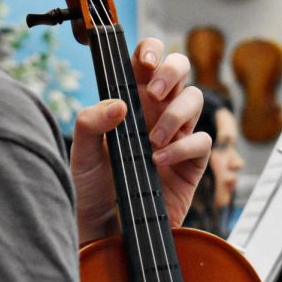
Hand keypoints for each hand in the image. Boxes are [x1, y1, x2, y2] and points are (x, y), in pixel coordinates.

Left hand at [71, 38, 209, 244]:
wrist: (104, 231)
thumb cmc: (90, 187)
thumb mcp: (80, 154)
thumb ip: (90, 123)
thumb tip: (118, 104)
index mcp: (129, 99)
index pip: (146, 60)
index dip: (151, 51)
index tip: (144, 62)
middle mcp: (155, 110)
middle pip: (180, 68)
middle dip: (172, 70)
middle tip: (153, 92)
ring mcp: (175, 134)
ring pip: (194, 99)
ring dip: (175, 113)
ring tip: (152, 139)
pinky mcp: (190, 162)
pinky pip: (201, 140)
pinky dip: (182, 147)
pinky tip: (158, 161)